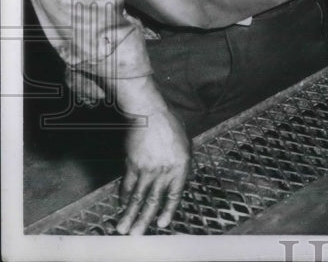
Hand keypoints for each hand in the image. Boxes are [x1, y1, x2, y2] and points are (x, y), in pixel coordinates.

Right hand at [116, 107, 190, 234]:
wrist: (150, 113)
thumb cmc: (170, 125)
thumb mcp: (185, 143)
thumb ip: (181, 163)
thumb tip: (176, 180)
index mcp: (181, 166)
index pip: (174, 195)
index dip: (168, 210)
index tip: (162, 224)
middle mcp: (165, 170)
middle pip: (153, 200)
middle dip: (144, 220)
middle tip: (136, 236)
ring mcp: (147, 168)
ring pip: (137, 197)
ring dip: (129, 215)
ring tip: (122, 229)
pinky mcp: (132, 164)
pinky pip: (127, 185)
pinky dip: (123, 196)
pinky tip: (121, 205)